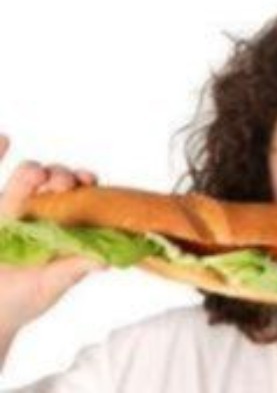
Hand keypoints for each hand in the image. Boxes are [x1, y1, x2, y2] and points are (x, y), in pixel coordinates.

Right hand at [0, 134, 105, 334]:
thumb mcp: (51, 285)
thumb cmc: (24, 299)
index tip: (88, 181)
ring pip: (28, 176)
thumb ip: (74, 270)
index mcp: (65, 225)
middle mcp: (43, 212)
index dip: (86, 182)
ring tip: (36, 177)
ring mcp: (13, 209)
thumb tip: (105, 260)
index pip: (81, 193)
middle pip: (56, 178)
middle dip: (62, 175)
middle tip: (63, 185)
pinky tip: (4, 139)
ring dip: (35, 172)